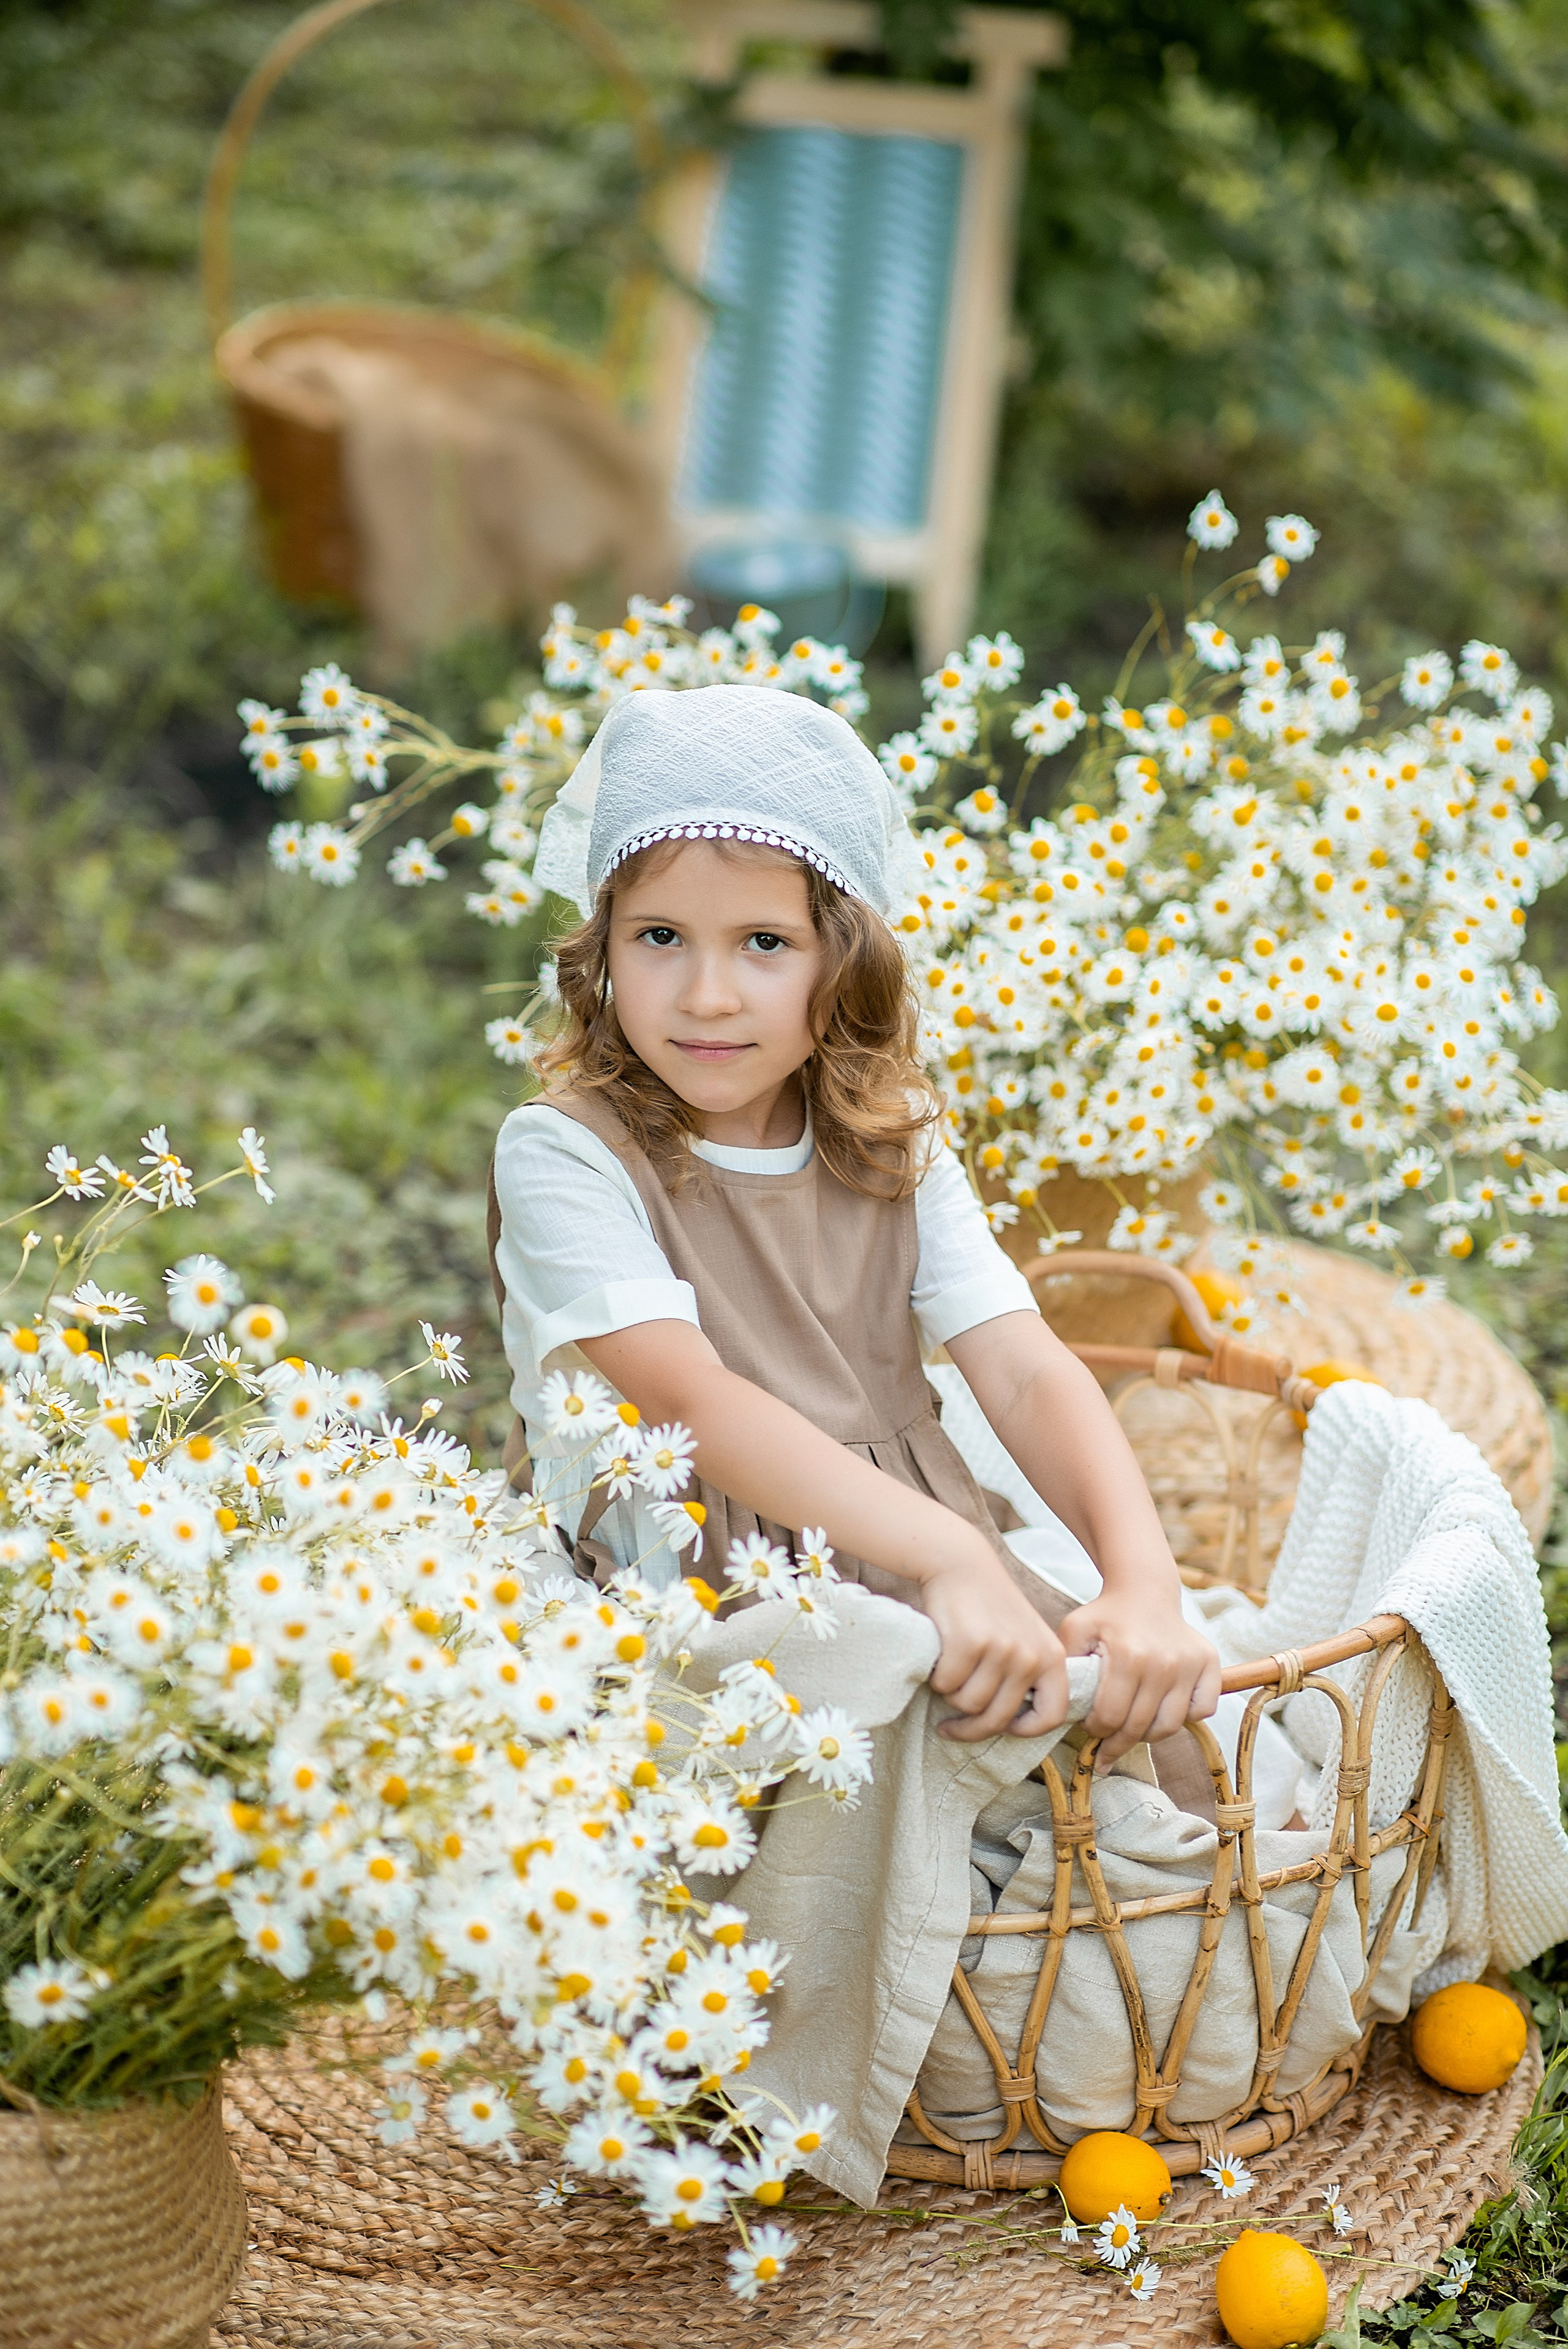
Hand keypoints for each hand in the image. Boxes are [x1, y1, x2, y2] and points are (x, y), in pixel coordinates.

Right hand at [922, 1540, 1070, 1741]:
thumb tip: (1012, 1725)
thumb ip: (1028, 1676)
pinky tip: (938, 1660)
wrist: (963, 1564)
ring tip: (949, 1675)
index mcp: (1052, 1657)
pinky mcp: (970, 1642)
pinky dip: (937, 1678)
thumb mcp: (1026, 1638)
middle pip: (999, 1718)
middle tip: (950, 1726)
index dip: (1026, 1731)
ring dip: (951, 1696)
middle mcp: (1031, 1655)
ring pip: (969, 1704)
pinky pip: (947, 1684)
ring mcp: (1002, 1649)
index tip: (1004, 1729)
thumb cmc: (989, 1608)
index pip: (1052, 1715)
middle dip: (970, 1728)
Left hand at [1059, 1588, 1221, 1763]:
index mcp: (1128, 1655)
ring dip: (1148, 1735)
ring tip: (1132, 1728)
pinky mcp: (1208, 1662)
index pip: (1110, 1717)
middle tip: (1106, 1739)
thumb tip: (1065, 1711)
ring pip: (1170, 1726)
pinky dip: (1185, 1717)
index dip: (1095, 1730)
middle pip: (1139, 1728)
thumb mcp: (1075, 1631)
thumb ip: (1067, 1669)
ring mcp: (1189, 1663)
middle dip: (1117, 1741)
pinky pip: (1201, 1710)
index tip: (1089, 1726)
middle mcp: (1163, 1662)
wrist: (1143, 1590)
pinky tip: (1163, 1710)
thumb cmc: (1106, 1615)